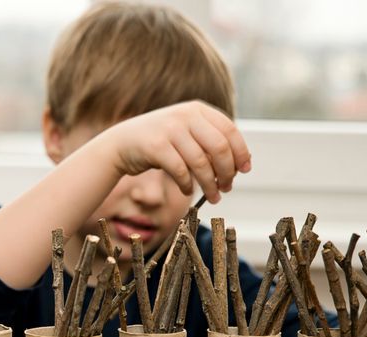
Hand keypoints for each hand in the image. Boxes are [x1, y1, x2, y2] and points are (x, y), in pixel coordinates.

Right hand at [103, 101, 251, 203]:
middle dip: (227, 172)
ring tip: (213, 197)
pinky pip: (180, 171)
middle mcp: (185, 115)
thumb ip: (209, 141)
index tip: (244, 170)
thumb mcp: (186, 133)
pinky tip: (187, 191)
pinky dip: (187, 185)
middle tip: (227, 188)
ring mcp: (169, 129)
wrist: (121, 144)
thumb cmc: (160, 143)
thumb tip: (241, 163)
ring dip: (210, 185)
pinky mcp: (155, 146)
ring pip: (201, 163)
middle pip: (219, 148)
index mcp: (197, 109)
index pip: (230, 130)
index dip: (241, 152)